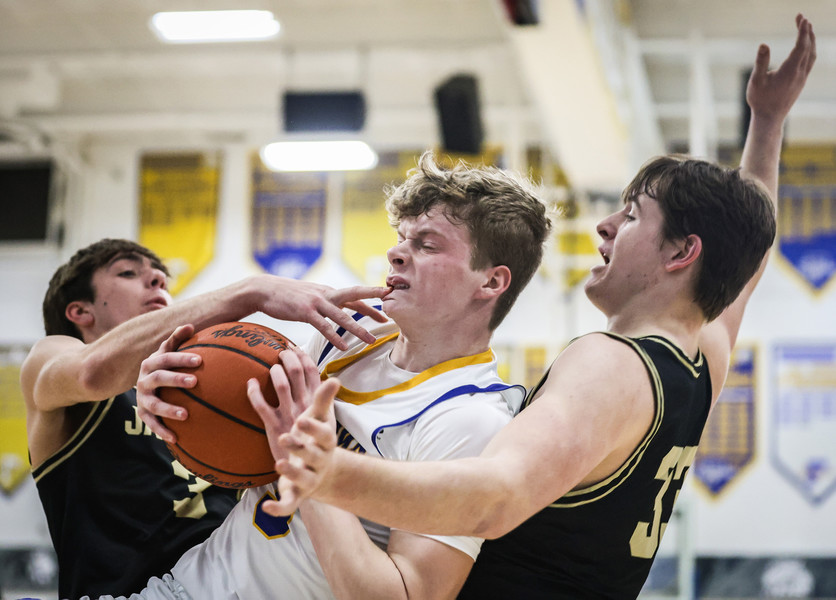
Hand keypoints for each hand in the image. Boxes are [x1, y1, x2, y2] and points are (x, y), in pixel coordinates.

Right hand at [136, 324, 198, 443]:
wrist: (145, 386)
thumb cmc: (165, 366)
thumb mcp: (168, 352)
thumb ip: (177, 339)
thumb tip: (189, 325)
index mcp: (152, 363)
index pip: (166, 357)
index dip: (181, 358)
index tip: (199, 360)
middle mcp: (143, 380)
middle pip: (159, 378)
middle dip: (176, 379)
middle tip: (194, 382)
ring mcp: (142, 398)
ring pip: (154, 405)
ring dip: (169, 409)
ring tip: (186, 414)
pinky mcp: (143, 414)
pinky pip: (151, 424)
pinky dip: (162, 431)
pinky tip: (176, 438)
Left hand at [248, 347, 321, 463]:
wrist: (313, 474)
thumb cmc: (316, 443)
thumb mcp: (325, 420)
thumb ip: (322, 399)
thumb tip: (324, 377)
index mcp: (318, 403)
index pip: (313, 371)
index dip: (303, 356)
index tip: (293, 346)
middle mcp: (305, 407)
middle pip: (297, 373)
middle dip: (287, 358)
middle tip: (280, 351)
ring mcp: (289, 417)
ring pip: (281, 386)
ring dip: (274, 372)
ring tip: (271, 366)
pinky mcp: (274, 428)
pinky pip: (261, 406)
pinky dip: (254, 393)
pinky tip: (250, 384)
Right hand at [256, 276, 389, 349]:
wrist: (264, 290)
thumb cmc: (288, 295)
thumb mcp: (311, 295)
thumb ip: (326, 301)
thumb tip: (338, 307)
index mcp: (329, 291)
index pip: (356, 294)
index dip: (373, 297)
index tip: (390, 300)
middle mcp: (326, 294)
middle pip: (355, 296)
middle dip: (374, 303)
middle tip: (390, 313)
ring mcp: (316, 302)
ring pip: (342, 316)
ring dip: (358, 329)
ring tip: (371, 341)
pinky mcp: (304, 312)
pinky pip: (323, 326)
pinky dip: (334, 337)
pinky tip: (344, 347)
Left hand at [258, 372, 338, 516]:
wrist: (324, 474)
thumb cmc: (317, 441)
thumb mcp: (320, 421)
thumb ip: (323, 401)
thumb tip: (335, 378)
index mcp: (326, 443)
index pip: (324, 436)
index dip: (313, 429)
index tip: (301, 419)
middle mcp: (319, 462)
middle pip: (313, 456)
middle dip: (299, 447)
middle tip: (284, 437)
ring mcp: (308, 479)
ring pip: (302, 478)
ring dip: (292, 471)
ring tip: (279, 463)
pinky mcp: (296, 494)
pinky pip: (289, 505)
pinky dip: (278, 508)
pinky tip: (265, 507)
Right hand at [746, 14, 815, 121]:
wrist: (769, 118)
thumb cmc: (760, 100)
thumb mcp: (756, 81)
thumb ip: (761, 62)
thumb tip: (763, 44)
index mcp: (789, 71)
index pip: (801, 46)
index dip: (802, 31)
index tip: (802, 19)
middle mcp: (799, 73)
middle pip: (808, 47)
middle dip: (807, 31)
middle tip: (802, 17)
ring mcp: (802, 78)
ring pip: (812, 54)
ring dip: (811, 39)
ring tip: (806, 28)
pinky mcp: (801, 81)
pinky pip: (810, 61)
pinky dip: (810, 49)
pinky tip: (806, 46)